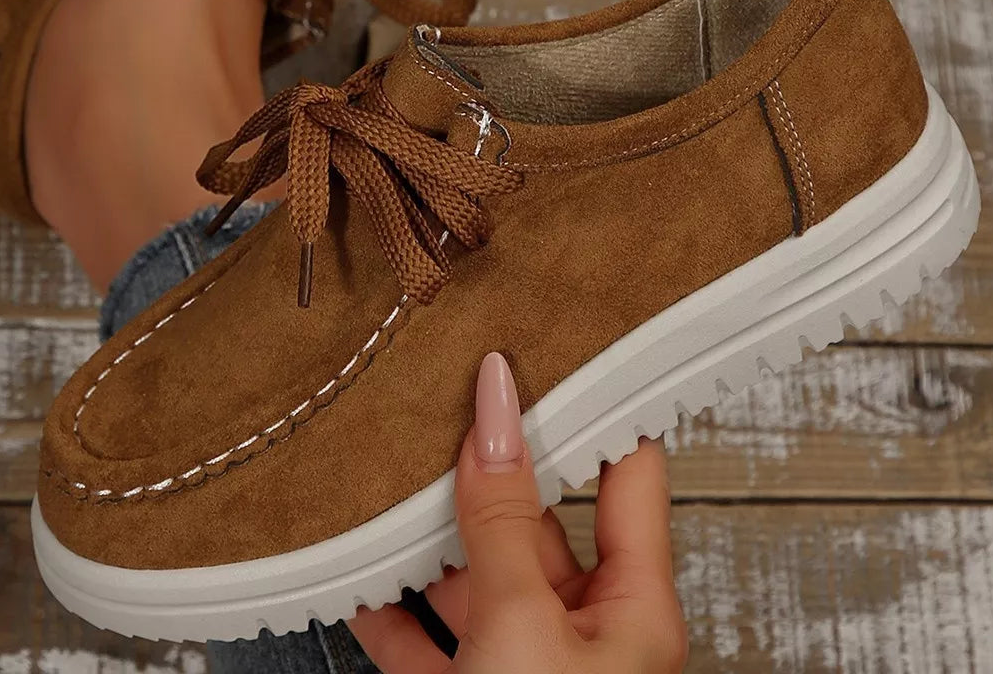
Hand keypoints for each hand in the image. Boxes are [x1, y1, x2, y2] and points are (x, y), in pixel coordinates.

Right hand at [349, 353, 687, 672]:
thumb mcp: (519, 624)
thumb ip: (502, 519)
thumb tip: (495, 409)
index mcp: (636, 612)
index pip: (629, 478)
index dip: (595, 410)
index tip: (555, 350)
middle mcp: (587, 636)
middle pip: (538, 525)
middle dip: (488, 473)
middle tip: (453, 399)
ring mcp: (525, 665)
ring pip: (476, 578)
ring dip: (428, 539)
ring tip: (392, 473)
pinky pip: (428, 636)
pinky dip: (391, 605)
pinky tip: (356, 572)